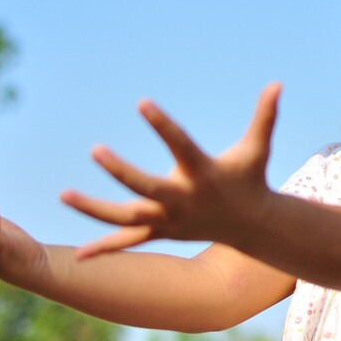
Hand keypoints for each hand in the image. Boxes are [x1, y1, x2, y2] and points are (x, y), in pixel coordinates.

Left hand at [61, 82, 282, 258]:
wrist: (251, 225)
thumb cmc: (249, 177)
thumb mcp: (257, 147)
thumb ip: (265, 116)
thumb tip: (277, 83)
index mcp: (202, 174)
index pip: (179, 145)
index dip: (162, 124)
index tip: (141, 102)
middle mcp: (183, 199)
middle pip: (146, 188)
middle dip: (121, 172)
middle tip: (95, 150)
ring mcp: (169, 220)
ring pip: (126, 218)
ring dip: (94, 210)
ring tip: (63, 195)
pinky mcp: (161, 233)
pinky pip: (128, 243)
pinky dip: (103, 249)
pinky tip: (77, 256)